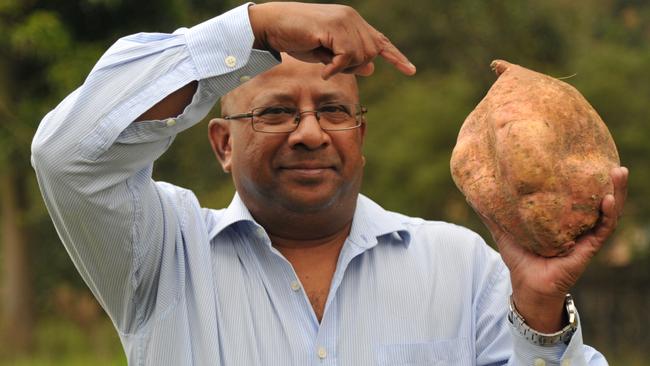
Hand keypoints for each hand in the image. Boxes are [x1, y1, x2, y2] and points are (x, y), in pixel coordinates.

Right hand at [248, 2, 415, 78]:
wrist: (273, 26)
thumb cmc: (297, 39)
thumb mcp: (326, 54)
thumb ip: (348, 59)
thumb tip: (372, 67)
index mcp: (352, 22)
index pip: (380, 41)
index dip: (396, 57)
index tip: (411, 71)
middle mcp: (352, 18)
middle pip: (370, 53)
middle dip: (353, 66)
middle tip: (330, 66)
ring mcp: (345, 20)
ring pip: (361, 55)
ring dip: (343, 67)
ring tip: (324, 63)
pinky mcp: (334, 26)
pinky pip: (347, 56)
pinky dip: (335, 68)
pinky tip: (323, 69)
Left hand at [478, 167, 627, 331]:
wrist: (526, 285)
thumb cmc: (520, 259)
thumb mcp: (506, 229)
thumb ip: (494, 212)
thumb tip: (474, 193)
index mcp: (564, 217)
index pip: (579, 192)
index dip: (587, 175)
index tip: (589, 154)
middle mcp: (579, 224)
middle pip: (599, 197)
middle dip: (608, 179)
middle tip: (612, 160)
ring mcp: (586, 236)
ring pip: (608, 211)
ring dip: (616, 191)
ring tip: (619, 172)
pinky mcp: (588, 249)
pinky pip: (602, 229)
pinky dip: (607, 214)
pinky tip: (607, 199)